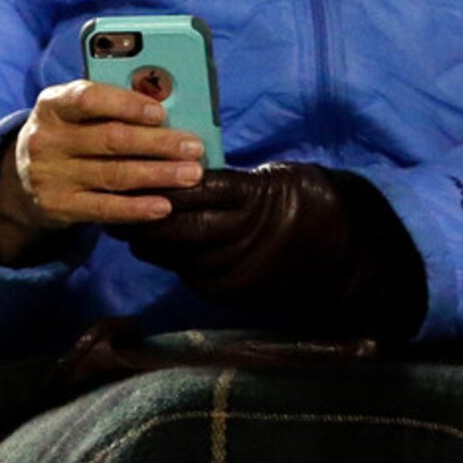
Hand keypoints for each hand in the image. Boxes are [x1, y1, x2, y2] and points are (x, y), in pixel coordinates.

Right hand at [0, 80, 208, 266]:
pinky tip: (164, 206)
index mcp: (52, 104)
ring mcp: (50, 176)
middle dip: (158, 143)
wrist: (24, 177)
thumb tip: (168, 107)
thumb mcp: (77, 113)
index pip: (87, 98)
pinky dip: (137, 208)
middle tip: (194, 147)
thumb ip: (112, 106)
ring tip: (191, 174)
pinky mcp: (58, 207)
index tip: (160, 112)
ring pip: (113, 174)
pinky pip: (104, 208)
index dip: (125, 104)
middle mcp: (46, 139)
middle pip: (110, 139)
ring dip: (158, 175)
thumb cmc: (69, 133)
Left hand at [112, 162, 425, 339]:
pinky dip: (172, 260)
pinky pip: (190, 274)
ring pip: (176, 254)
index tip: (131, 169)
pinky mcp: (233, 293)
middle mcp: (241, 238)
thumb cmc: (314, 204)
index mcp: (254, 200)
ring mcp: (236, 269)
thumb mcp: (278, 177)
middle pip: (175, 226)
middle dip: (139, 215)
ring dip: (147, 241)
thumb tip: (188, 169)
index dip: (158, 182)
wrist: (351, 259)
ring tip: (123, 223)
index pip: (194, 189)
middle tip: (111, 198)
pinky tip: (155, 247)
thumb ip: (233, 180)